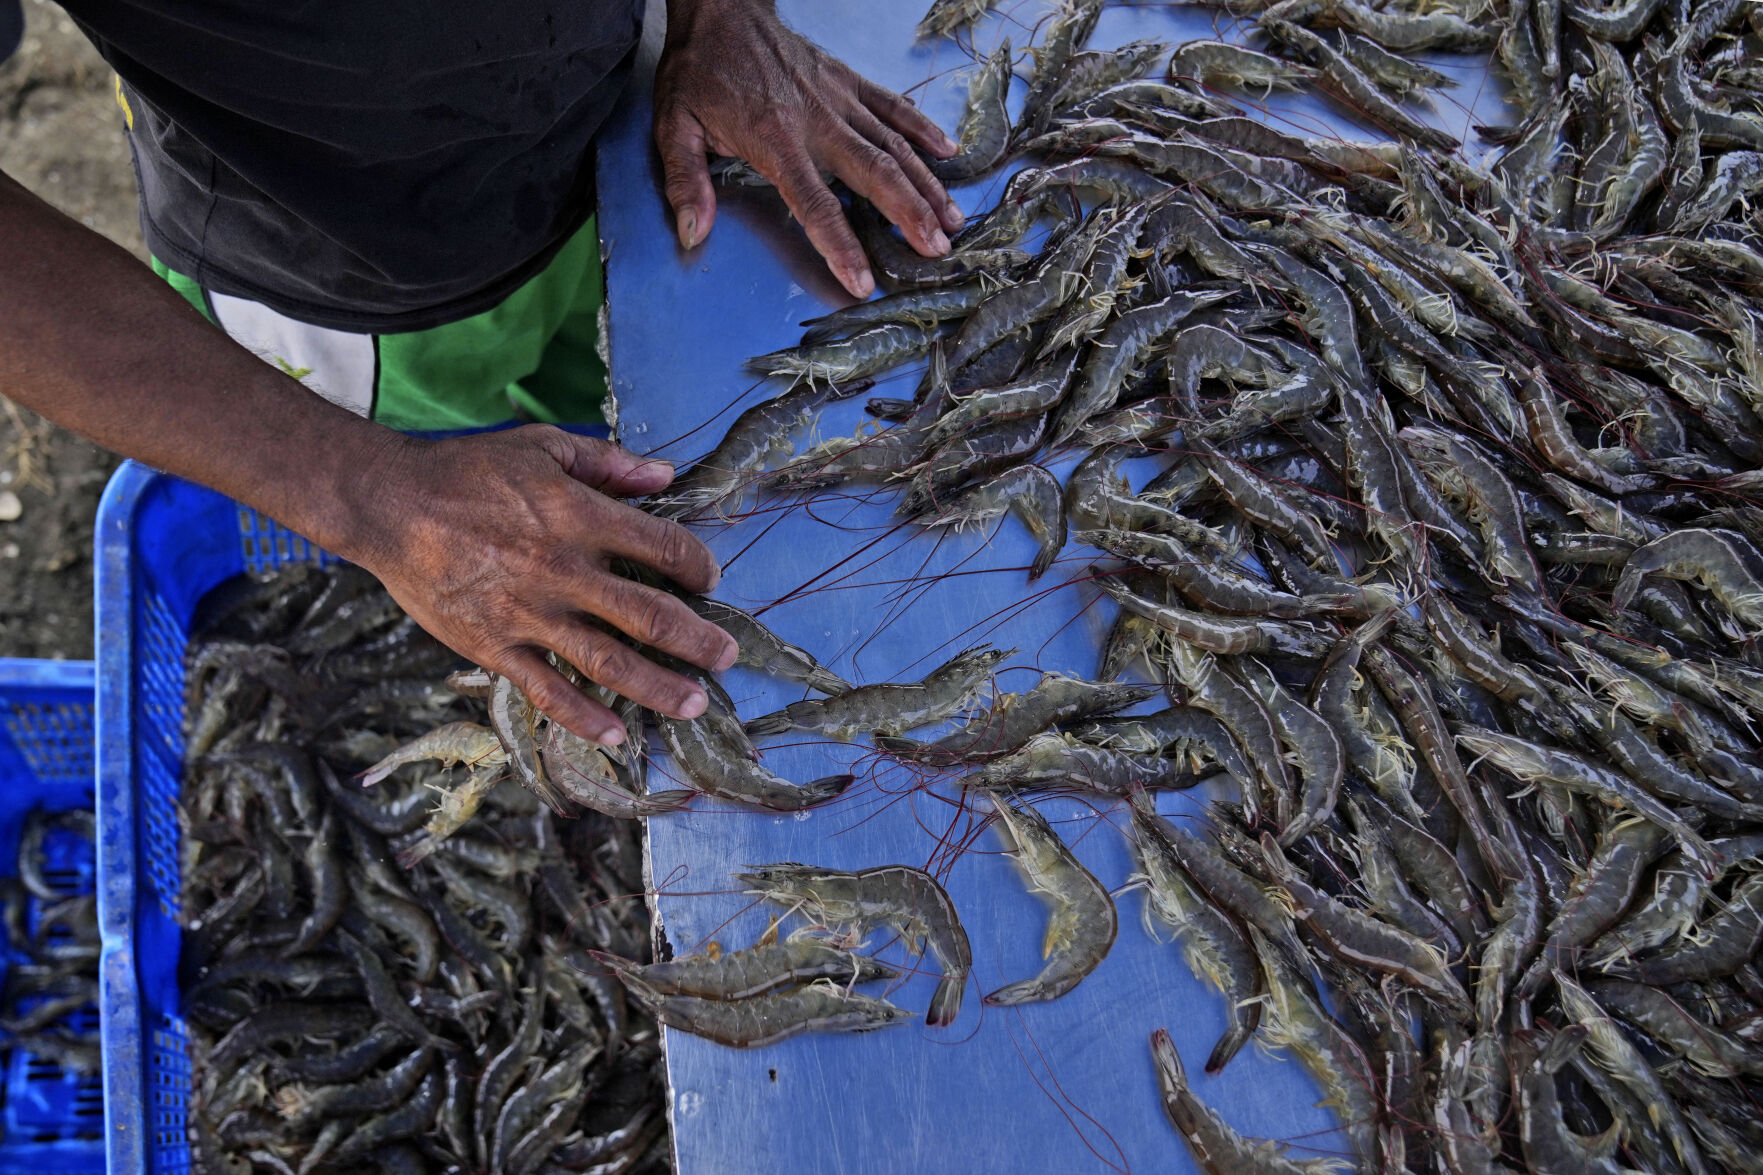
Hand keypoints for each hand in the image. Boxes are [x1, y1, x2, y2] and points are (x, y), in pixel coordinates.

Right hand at [336, 426, 738, 745]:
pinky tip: (616, 734)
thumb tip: (666, 476)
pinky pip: (546, 690)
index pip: (662, 548)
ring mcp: (527, 614)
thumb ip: (608, 463)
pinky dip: (583, 716)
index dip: (697, 565)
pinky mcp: (493, 646)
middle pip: (649, 615)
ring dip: (658, 687)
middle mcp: (562, 570)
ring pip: (608, 661)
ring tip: (695, 704)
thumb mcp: (543, 446)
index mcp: (579, 517)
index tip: (709, 579)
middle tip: (728, 656)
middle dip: (697, 640)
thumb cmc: (468, 470)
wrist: (388, 504)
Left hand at [654, 0, 964, 296]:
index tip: (862, 281)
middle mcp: (816, 119)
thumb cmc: (699, 72)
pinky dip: (923, 129)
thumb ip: (685, 180)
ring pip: (893, 144)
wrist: (721, 11)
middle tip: (936, 250)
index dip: (840, 245)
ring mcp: (837, 98)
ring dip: (926, 184)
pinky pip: (893, 106)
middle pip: (874, 173)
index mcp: (774, 139)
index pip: (815, 203)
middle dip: (910, 214)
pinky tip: (948, 154)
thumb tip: (692, 231)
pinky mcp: (848, 80)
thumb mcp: (674, 125)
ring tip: (952, 220)